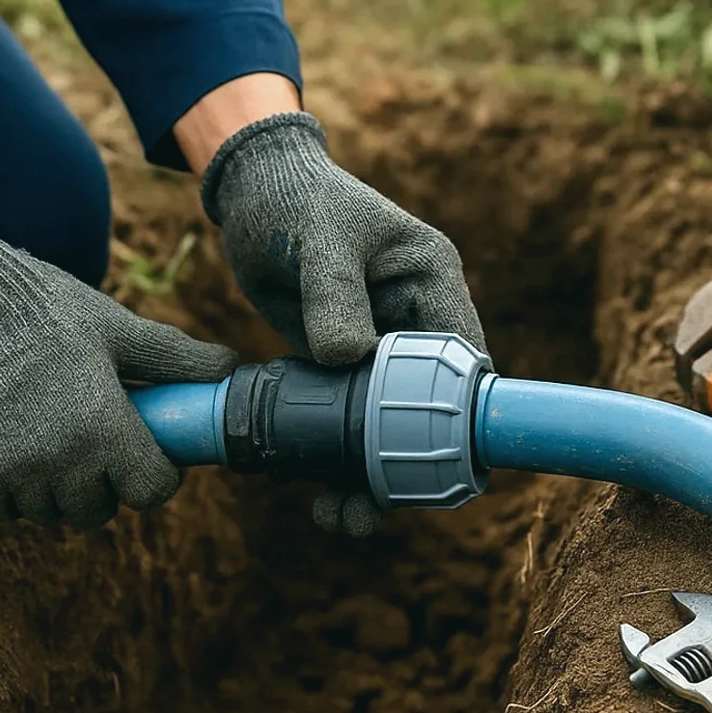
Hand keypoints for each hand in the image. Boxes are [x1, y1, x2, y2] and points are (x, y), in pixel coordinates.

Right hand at [0, 204, 238, 527]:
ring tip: (41, 434)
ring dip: (52, 487)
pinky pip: (1, 510)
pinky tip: (4, 445)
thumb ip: (172, 358)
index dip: (154, 473)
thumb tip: (230, 366)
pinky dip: (6, 489)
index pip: (151, 490)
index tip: (143, 452)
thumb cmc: (37, 307)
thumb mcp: (113, 327)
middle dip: (100, 482)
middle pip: (98, 509)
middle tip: (86, 438)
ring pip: (48, 513)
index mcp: (104, 427)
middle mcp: (59, 462)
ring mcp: (10, 475)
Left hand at [200, 111, 486, 535]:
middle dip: (406, 463)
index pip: (462, 356)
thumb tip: (347, 355)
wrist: (249, 194)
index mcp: (431, 281)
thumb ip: (333, 294)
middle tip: (371, 508)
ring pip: (386, 424)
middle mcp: (414, 318)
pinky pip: (347, 419)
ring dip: (366, 473)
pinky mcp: (341, 364)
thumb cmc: (293, 200)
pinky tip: (312, 491)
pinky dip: (333, 455)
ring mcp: (378, 346)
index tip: (445, 467)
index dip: (460, 414)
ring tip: (337, 518)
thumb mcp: (316, 240)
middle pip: (427, 405)